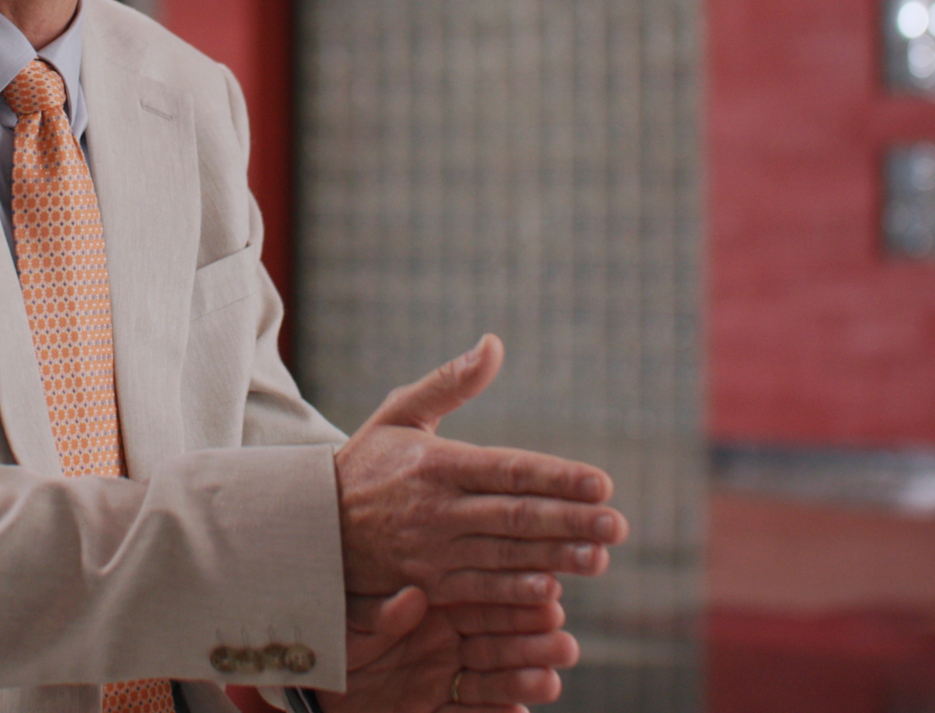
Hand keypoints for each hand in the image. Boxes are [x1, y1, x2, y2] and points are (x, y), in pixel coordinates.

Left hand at [332, 588, 572, 712]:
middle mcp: (449, 644)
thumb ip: (380, 616)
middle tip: (563, 644)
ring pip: (494, 682)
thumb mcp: (350, 629)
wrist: (312, 690)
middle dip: (532, 645)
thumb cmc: (334, 647)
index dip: (516, 601)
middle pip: (499, 643)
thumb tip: (412, 598)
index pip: (482, 601)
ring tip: (549, 681)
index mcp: (435, 610)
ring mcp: (447, 683)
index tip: (548, 598)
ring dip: (523, 682)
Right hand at [334, 335, 626, 601]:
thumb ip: (450, 382)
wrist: (315, 525)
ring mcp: (434, 550)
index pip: (509, 471)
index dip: (557, 478)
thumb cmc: (369, 462)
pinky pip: (480, 588)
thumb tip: (495, 344)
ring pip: (505, 555)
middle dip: (570, 522)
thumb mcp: (401, 413)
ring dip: (555, 558)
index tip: (601, 483)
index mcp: (437, 464)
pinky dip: (515, 591)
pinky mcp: (431, 582)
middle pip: (515, 516)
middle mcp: (438, 508)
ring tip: (600, 559)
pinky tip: (552, 590)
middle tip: (618, 526)